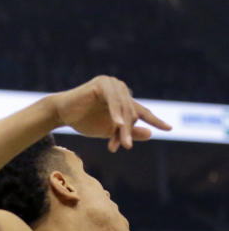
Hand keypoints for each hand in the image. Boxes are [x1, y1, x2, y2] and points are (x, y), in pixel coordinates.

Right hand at [51, 75, 170, 151]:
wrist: (61, 113)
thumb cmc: (84, 120)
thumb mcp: (109, 130)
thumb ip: (128, 132)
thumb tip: (150, 134)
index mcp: (124, 99)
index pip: (142, 111)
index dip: (155, 120)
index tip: (169, 129)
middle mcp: (121, 89)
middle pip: (131, 113)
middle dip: (128, 131)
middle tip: (126, 147)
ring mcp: (112, 84)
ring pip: (124, 109)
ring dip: (123, 127)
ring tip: (124, 143)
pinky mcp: (102, 83)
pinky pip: (113, 100)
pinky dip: (115, 113)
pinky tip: (117, 124)